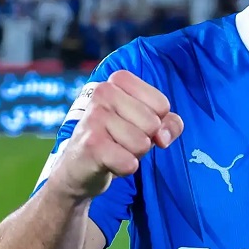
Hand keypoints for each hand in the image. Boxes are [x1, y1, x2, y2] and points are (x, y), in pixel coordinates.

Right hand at [51, 70, 183, 199]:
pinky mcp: (91, 144)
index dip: (156, 122)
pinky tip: (108, 162)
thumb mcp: (147, 125)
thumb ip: (169, 124)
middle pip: (153, 124)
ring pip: (142, 144)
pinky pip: (129, 163)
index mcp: (118, 79)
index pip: (162, 105)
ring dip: (133, 155)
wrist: (78, 166)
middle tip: (121, 140)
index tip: (133, 124)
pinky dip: (124, 168)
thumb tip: (162, 137)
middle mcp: (103, 92)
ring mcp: (95, 116)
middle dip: (144, 140)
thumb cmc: (117, 138)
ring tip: (114, 150)